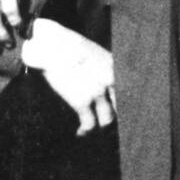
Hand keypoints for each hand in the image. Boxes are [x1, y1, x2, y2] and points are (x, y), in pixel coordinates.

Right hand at [23, 19, 115, 135]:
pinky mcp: (82, 101)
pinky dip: (85, 131)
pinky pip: (89, 124)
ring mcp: (97, 91)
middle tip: (107, 123)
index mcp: (113, 66)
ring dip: (100, 127)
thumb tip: (96, 80)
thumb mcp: (90, 53)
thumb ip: (99, 68)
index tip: (115, 110)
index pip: (127, 91)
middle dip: (114, 116)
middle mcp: (110, 80)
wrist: (52, 46)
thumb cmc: (66, 46)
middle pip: (120, 107)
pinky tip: (80, 133)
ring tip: (93, 130)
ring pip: (107, 120)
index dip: (122, 103)